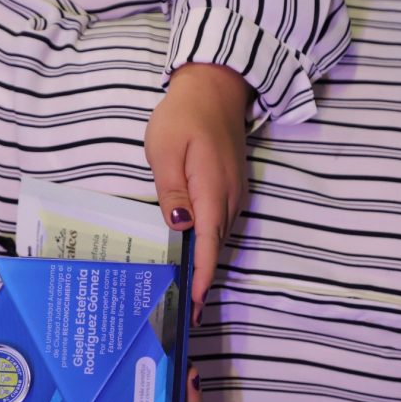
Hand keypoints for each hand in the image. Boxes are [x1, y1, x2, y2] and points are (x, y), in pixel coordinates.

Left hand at [144, 63, 250, 317]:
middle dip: (202, 281)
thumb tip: (181, 226)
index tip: (194, 306)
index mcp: (213, 190)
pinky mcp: (230, 189)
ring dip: (205, 265)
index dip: (203, 278)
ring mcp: (234, 194)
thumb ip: (172, 191)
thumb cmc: (183, 117)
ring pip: (219, 238)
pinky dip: (207, 245)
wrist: (215, 88)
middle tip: (181, 312)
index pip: (210, 244)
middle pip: (217, 248)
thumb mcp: (166, 150)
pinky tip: (191, 256)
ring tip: (184, 294)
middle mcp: (230, 198)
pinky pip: (220, 224)